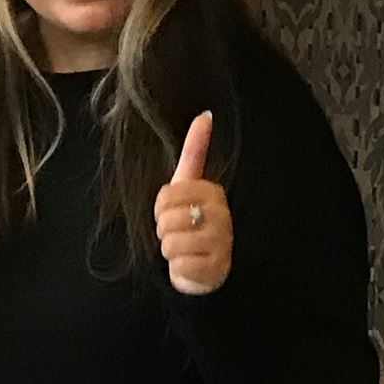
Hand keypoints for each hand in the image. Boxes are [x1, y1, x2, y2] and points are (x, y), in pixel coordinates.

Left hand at [156, 111, 230, 294]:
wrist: (205, 266)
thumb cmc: (192, 222)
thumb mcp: (189, 186)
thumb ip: (195, 151)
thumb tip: (205, 114)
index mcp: (213, 193)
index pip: (167, 196)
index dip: (161, 208)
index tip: (173, 211)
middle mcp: (222, 216)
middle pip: (167, 220)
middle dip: (164, 230)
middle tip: (178, 233)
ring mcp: (222, 242)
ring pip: (172, 243)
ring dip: (170, 250)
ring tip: (183, 249)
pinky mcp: (216, 268)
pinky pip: (180, 265)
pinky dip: (178, 268)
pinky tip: (189, 265)